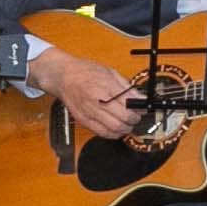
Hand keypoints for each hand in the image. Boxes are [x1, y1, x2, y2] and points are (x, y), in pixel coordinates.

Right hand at [27, 43, 148, 141]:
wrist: (63, 76)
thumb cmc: (85, 72)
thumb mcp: (110, 72)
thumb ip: (126, 86)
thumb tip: (140, 97)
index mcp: (106, 86)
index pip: (129, 103)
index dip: (140, 108)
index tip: (143, 108)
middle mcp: (98, 101)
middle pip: (124, 119)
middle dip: (134, 120)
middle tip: (136, 116)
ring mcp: (90, 113)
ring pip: (115, 129)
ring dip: (125, 129)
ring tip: (127, 123)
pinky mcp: (84, 121)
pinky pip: (103, 133)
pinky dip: (113, 133)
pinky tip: (116, 127)